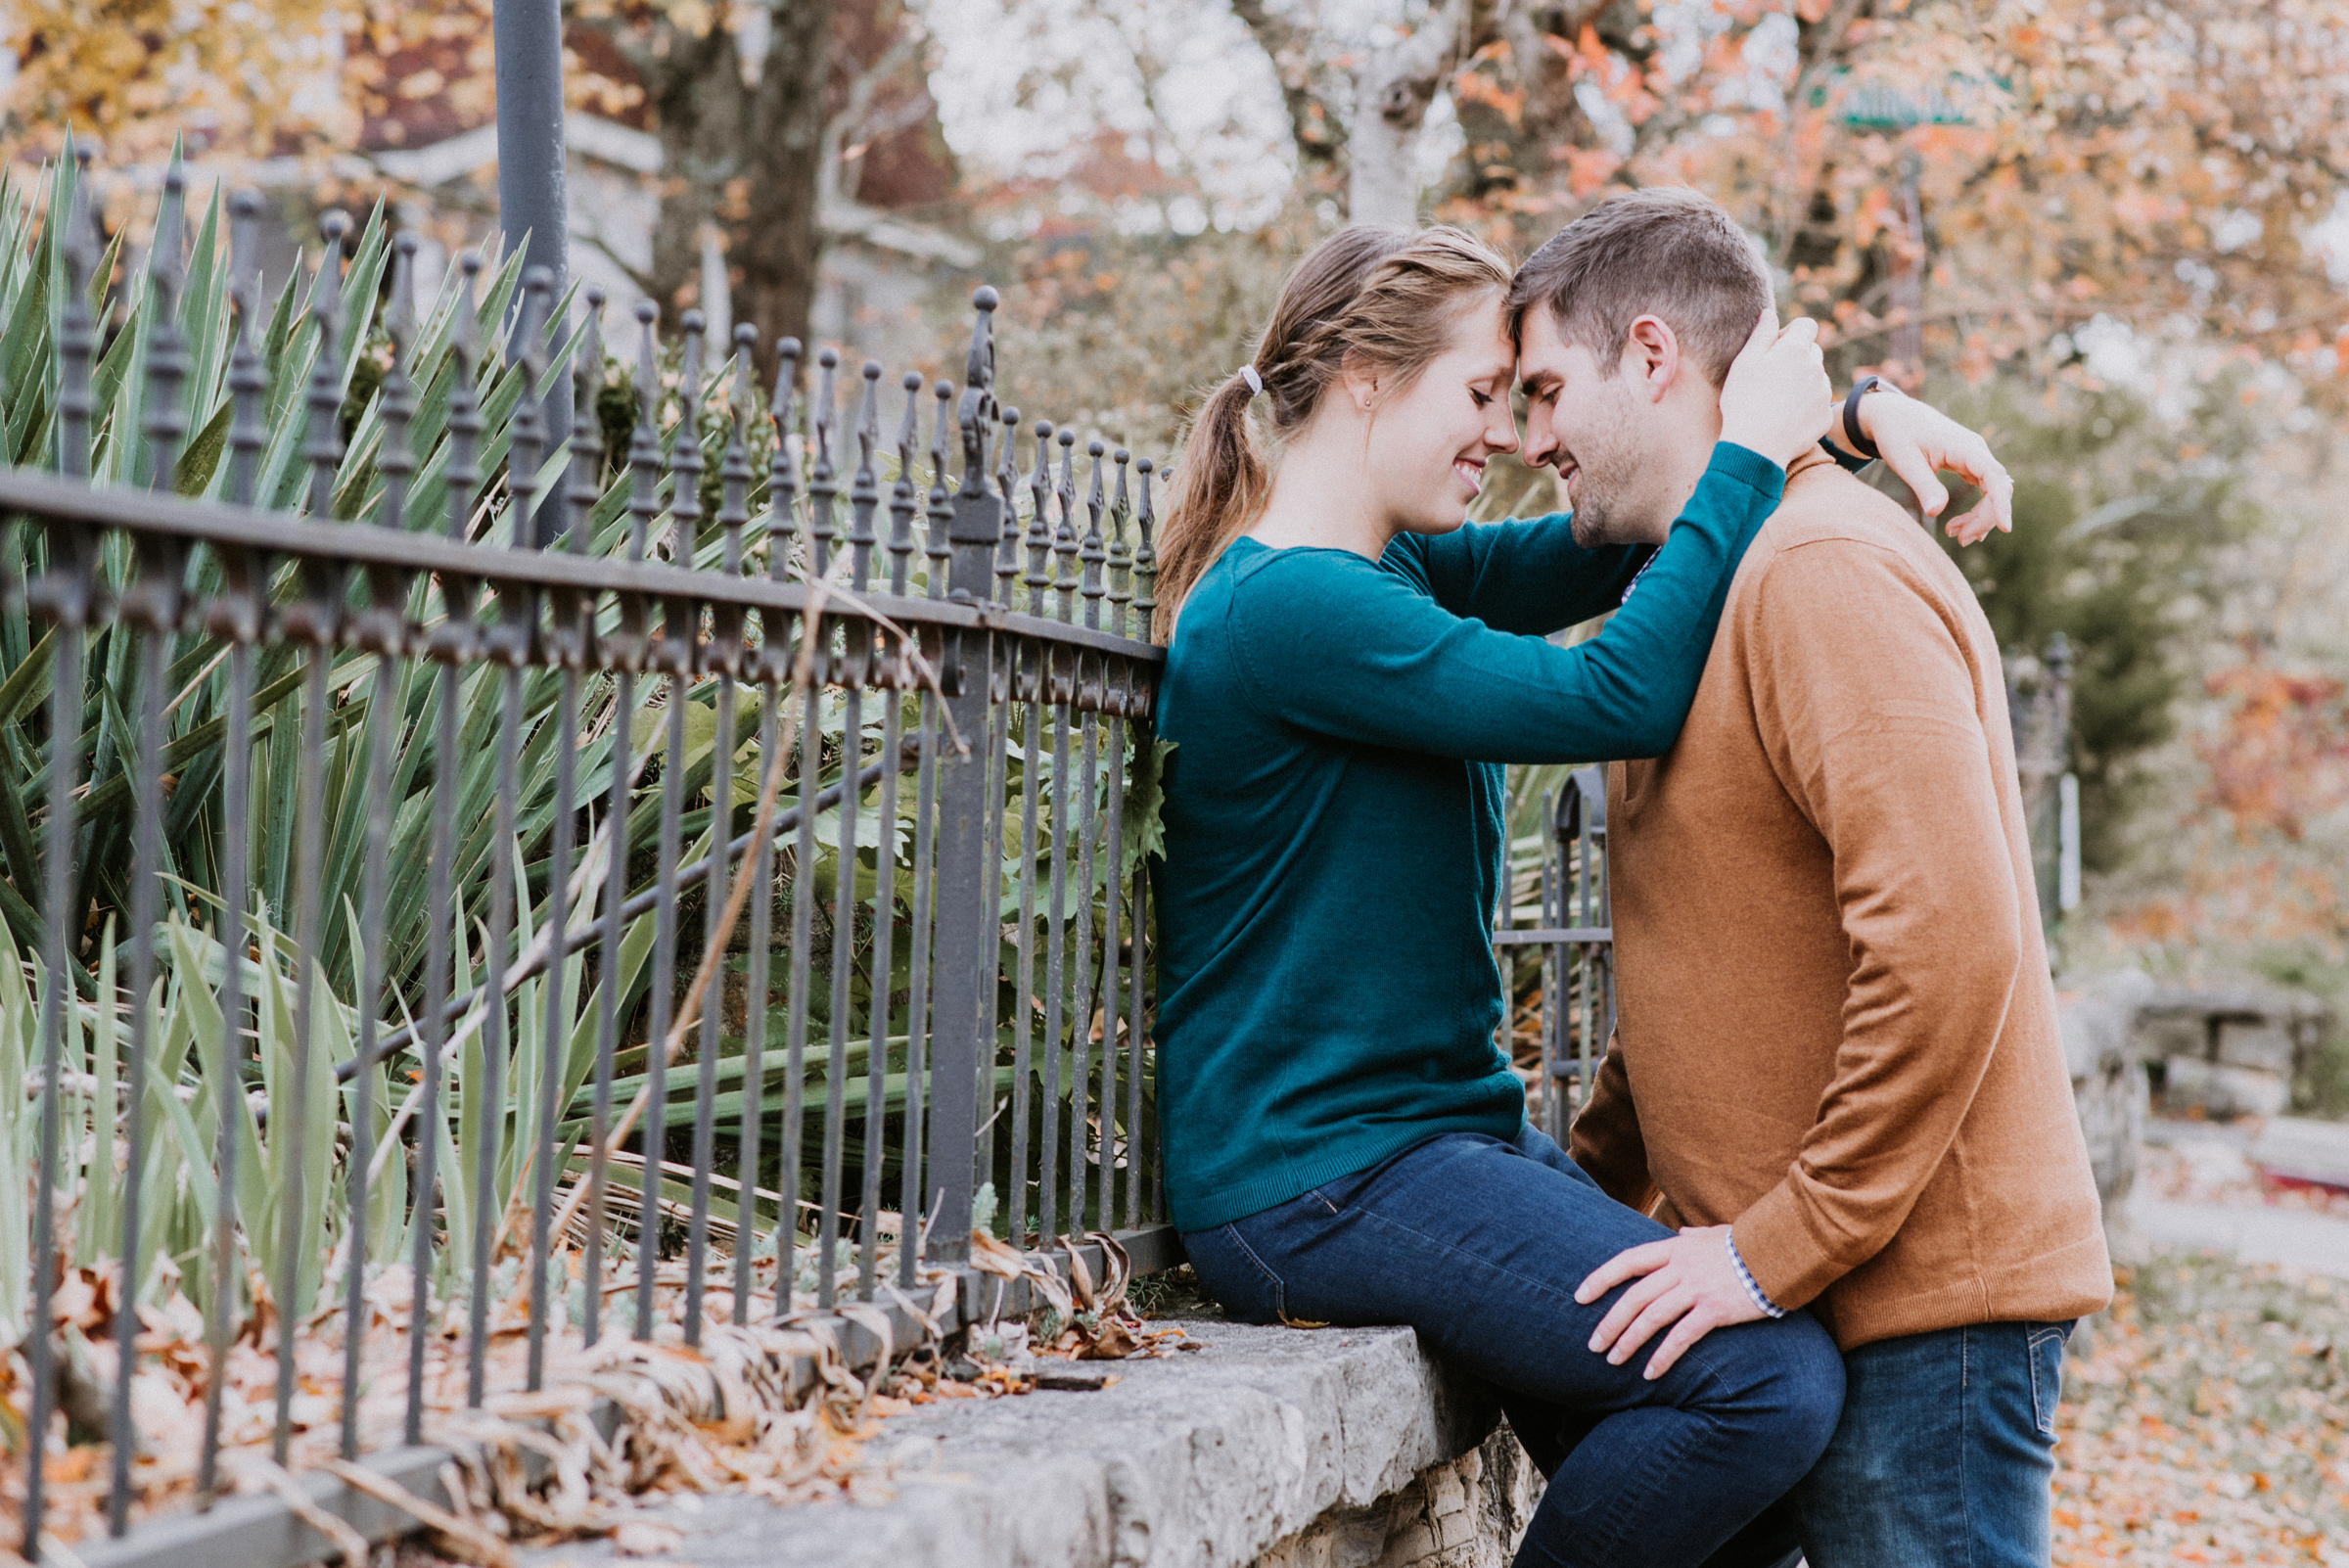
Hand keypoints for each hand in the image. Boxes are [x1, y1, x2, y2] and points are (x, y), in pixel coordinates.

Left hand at [1574, 1225, 1765, 1379]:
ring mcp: (1697, 1288)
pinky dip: (1662, 1356)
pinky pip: (1681, 1337)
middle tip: (1593, 1344)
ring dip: (1629, 1341)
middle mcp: (1681, 1267)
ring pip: (1651, 1317)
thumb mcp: (1716, 1233)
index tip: (1580, 1297)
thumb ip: (1693, 1237)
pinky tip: (1650, 1374)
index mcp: (1675, 1248)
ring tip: (1613, 1361)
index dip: (1601, 1278)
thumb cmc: (1749, 1245)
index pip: (1627, 1261)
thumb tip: (1681, 1235)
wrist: (1782, 1252)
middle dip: (1609, 1322)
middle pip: (1634, 1296)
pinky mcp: (1715, 1310)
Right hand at [1717, 309, 1832, 469]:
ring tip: (1777, 400)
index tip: (1774, 348)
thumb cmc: (1743, 403)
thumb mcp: (1744, 364)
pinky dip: (1806, 405)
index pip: (1807, 325)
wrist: (1756, 448)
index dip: (1791, 333)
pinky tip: (1785, 417)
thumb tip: (1769, 313)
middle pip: (1812, 351)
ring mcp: (1824, 392)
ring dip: (1802, 381)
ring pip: (1817, 377)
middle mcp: (1816, 367)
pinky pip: (1818, 402)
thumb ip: (1761, 335)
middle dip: (1796, 357)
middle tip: (1772, 376)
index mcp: (1795, 350)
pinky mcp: (1825, 415)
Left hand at [1852, 391, 2014, 545]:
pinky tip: (1965, 527)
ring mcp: (1974, 457)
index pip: (1993, 476)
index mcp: (1965, 447)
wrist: (1894, 415)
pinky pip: (1983, 489)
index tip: (2005, 528)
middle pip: (1997, 489)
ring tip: (1956, 535)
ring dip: (1979, 516)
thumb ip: (1923, 486)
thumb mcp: (1906, 461)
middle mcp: (1976, 451)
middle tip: (1960, 539)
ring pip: (1991, 492)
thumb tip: (1935, 512)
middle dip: (1984, 517)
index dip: (2001, 503)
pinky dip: (1976, 509)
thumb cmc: (1898, 434)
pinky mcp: (1968, 464)